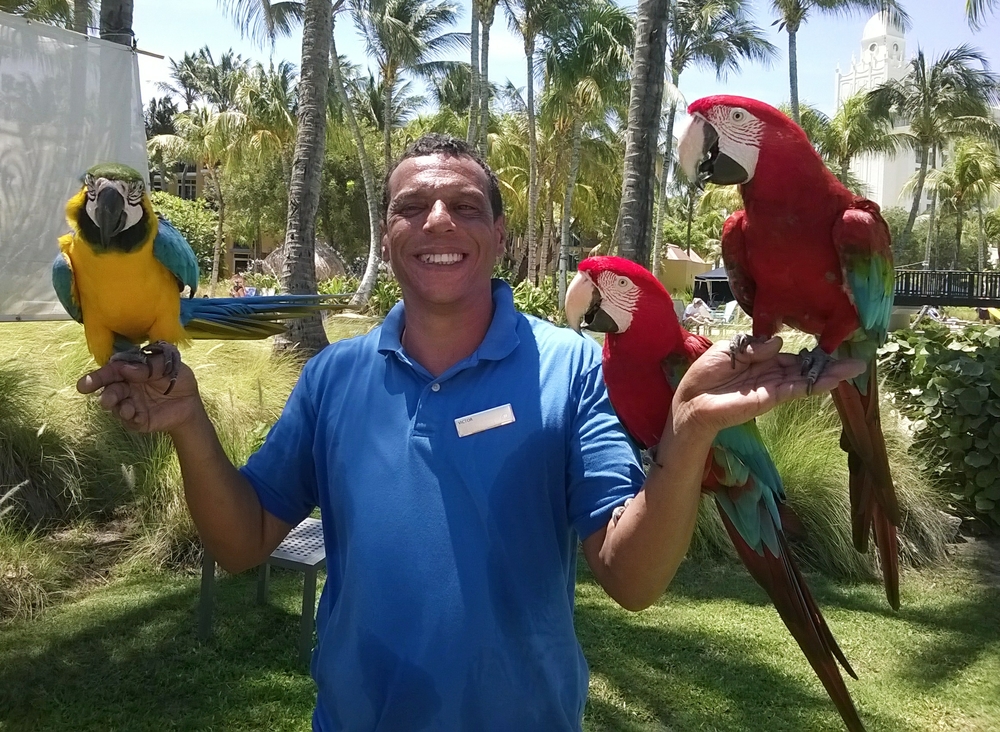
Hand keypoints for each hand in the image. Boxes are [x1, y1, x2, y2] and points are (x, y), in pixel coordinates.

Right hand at [77, 355, 203, 434]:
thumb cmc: (178, 378)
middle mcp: (127, 388)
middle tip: (106, 400)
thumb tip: (127, 369)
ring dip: (118, 408)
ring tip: (126, 408)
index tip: (85, 384)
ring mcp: (131, 405)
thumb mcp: (168, 365)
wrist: (191, 401)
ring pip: (117, 407)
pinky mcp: (138, 420)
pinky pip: (131, 421)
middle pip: (111, 390)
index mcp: (131, 372)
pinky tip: (137, 416)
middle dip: (106, 395)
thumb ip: (149, 366)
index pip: (112, 372)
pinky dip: (132, 419)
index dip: (98, 377)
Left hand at [671, 336, 864, 440]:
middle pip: (803, 369)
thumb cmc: (703, 375)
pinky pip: (793, 390)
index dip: (809, 355)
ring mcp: (771, 388)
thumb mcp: (728, 350)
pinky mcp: (768, 399)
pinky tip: (830, 381)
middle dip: (828, 366)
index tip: (832, 350)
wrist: (690, 401)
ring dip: (828, 375)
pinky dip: (811, 385)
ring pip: (804, 379)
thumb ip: (754, 346)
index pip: (790, 358)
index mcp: (760, 361)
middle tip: (857, 363)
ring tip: (852, 370)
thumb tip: (780, 342)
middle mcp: (769, 375)